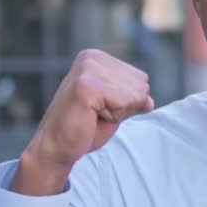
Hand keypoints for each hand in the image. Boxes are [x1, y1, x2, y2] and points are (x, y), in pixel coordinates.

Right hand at [11, 49, 153, 194]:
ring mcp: (88, 69)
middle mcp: (92, 57)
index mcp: (98, 57)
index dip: (128, 101)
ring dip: (118, 112)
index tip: (101, 107)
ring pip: (135, 93)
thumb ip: (135, 99)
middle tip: (96, 114)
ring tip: (93, 115)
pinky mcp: (86, 85)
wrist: (56, 149)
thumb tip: (150, 101)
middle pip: (141, 84)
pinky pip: (125, 102)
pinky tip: (91, 117)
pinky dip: (114, 116)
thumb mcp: (117, 109)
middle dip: (125, 106)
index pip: (141, 78)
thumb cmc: (85, 128)